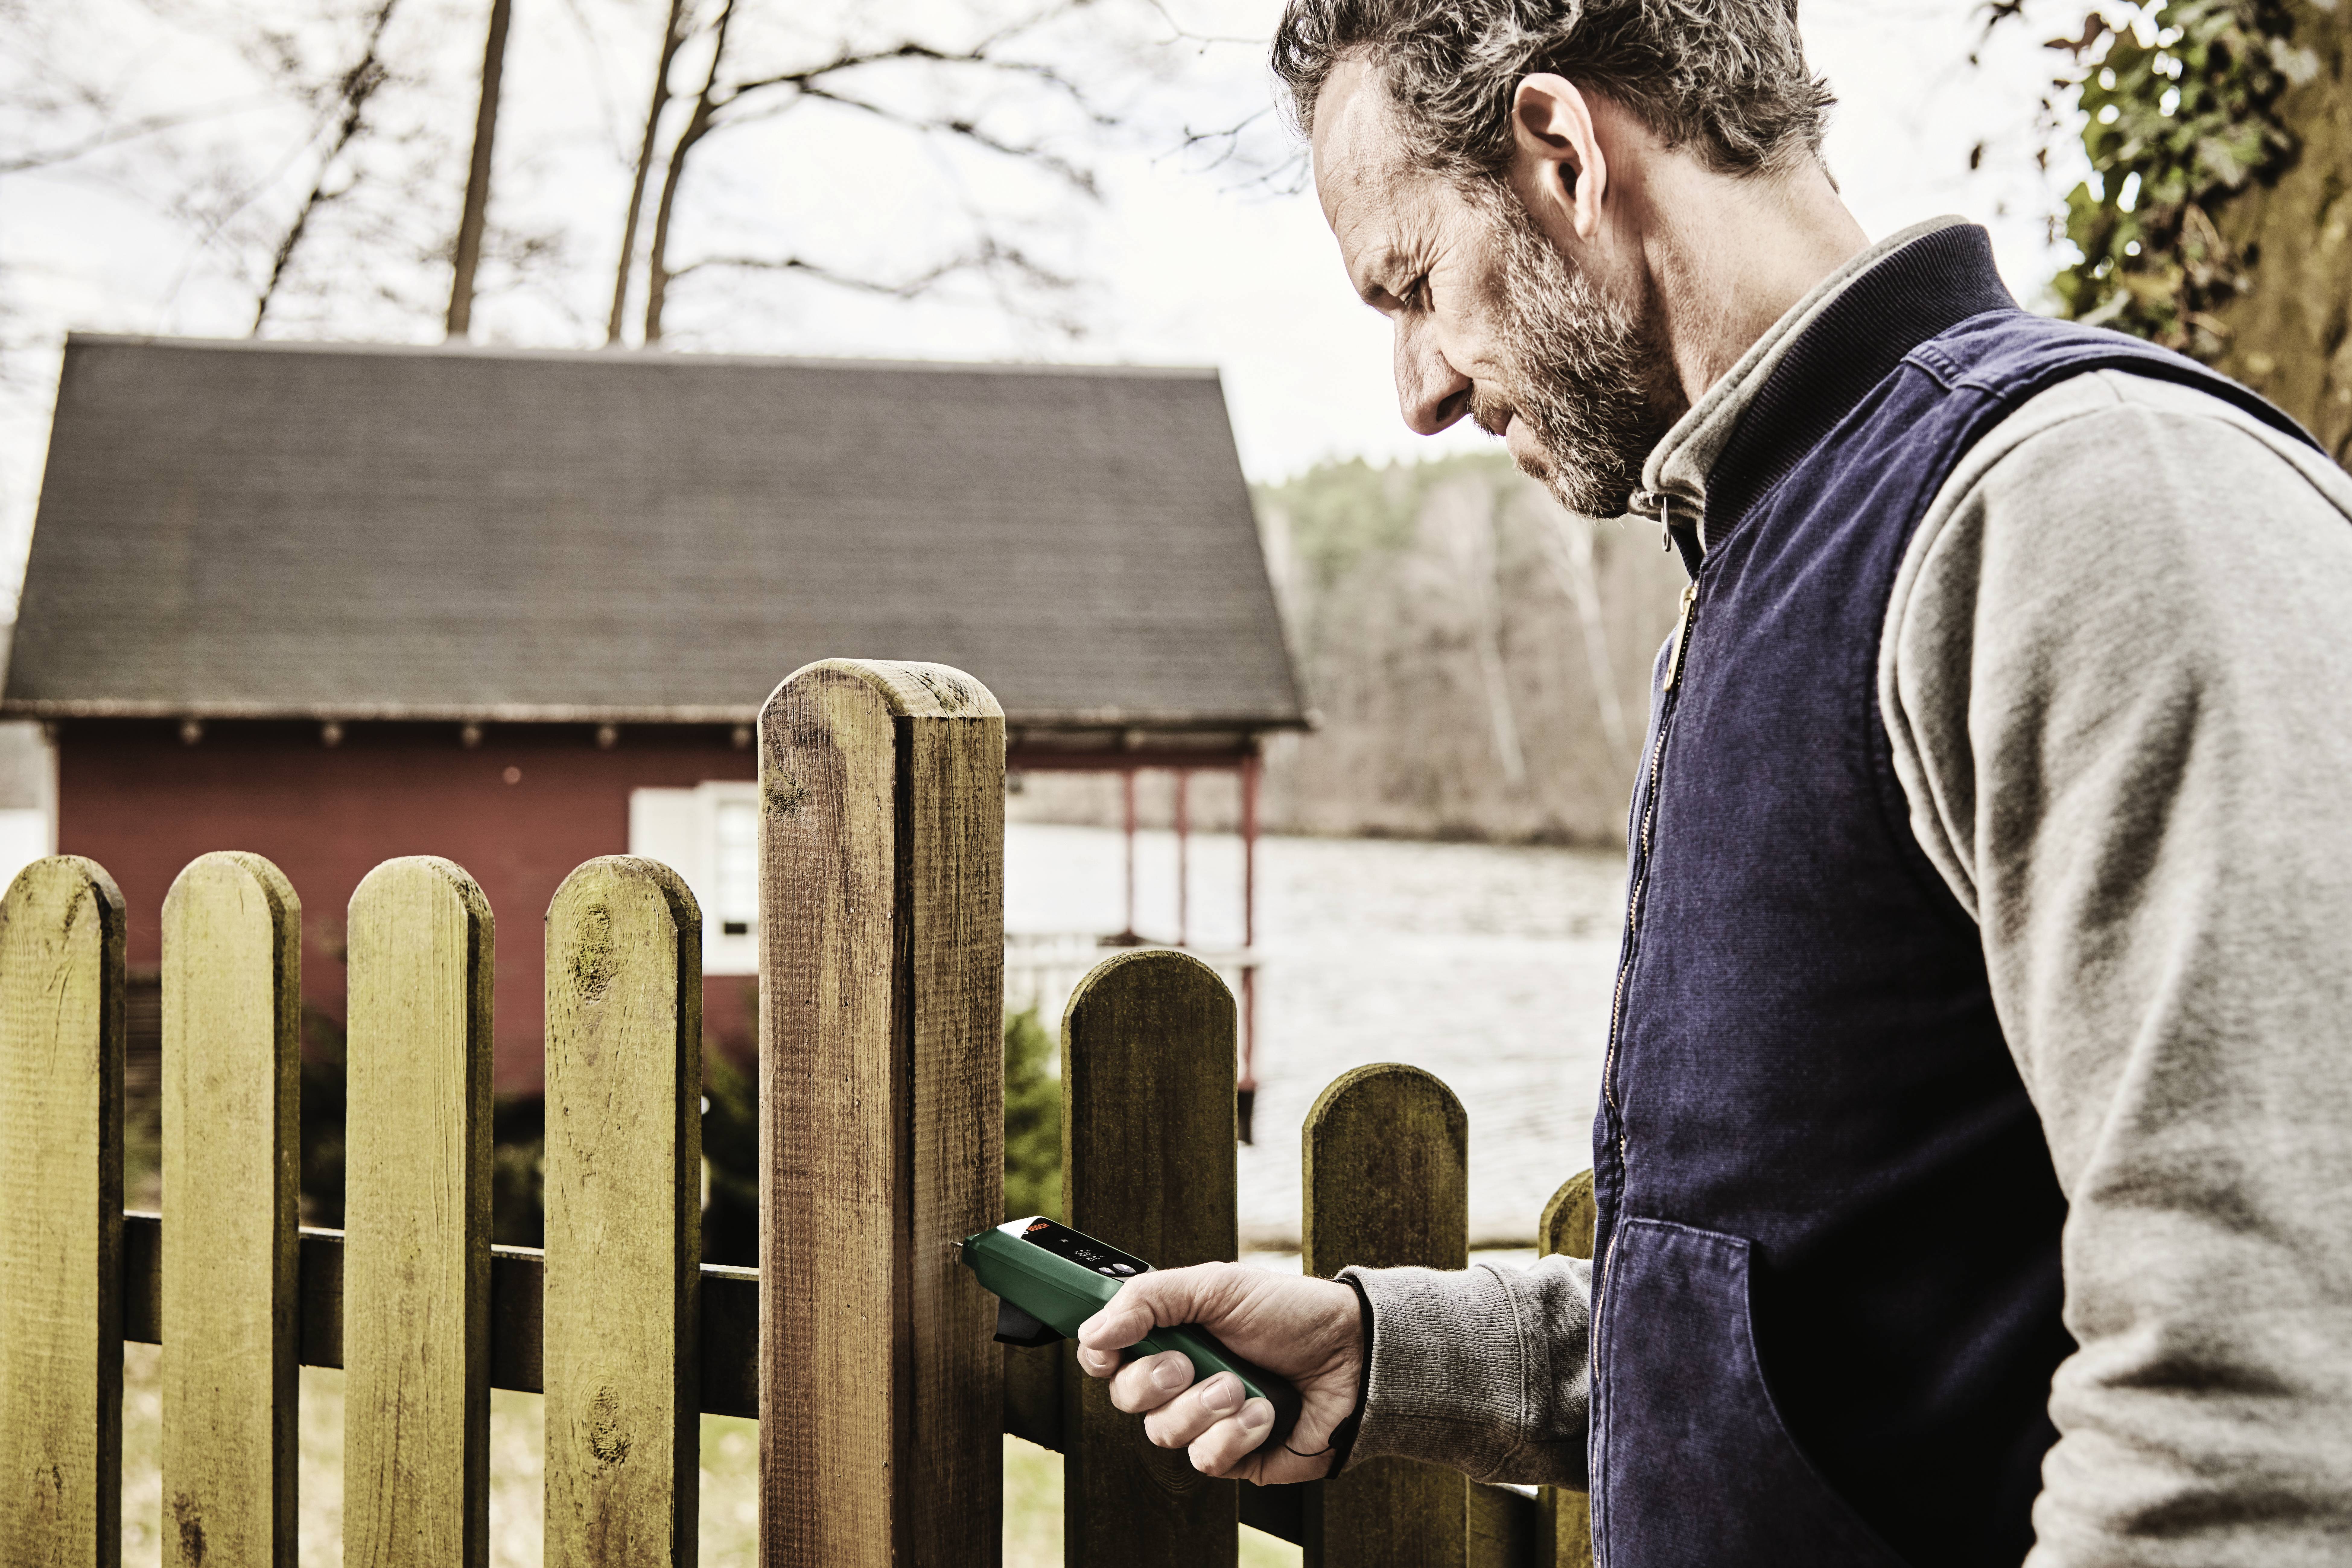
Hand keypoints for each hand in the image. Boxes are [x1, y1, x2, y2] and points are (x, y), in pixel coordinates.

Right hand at [1075, 1262, 1362, 1483]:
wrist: (1353, 1357)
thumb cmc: (1290, 1314)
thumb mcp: (1217, 1286)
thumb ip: (1149, 1299)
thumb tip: (1092, 1330)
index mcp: (1171, 1335)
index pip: (1107, 1354)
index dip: (1099, 1355)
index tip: (1109, 1349)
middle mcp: (1182, 1380)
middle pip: (1125, 1397)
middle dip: (1155, 1380)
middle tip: (1190, 1362)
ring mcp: (1206, 1421)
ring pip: (1163, 1433)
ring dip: (1205, 1406)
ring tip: (1243, 1386)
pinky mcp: (1234, 1456)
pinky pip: (1205, 1460)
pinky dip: (1236, 1433)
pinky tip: (1264, 1412)